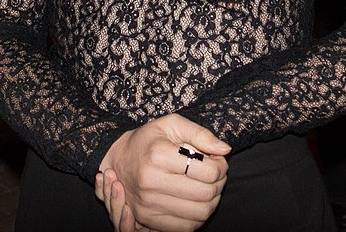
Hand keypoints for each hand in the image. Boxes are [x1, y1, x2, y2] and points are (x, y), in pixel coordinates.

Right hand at [96, 114, 229, 231]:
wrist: (120, 161)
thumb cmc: (149, 140)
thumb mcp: (172, 125)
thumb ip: (200, 134)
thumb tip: (225, 149)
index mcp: (158, 155)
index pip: (208, 172)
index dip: (220, 167)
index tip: (217, 162)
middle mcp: (150, 182)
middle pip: (206, 194)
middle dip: (219, 184)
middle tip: (215, 175)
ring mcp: (148, 204)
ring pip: (200, 213)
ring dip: (212, 201)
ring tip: (207, 187)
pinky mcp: (148, 218)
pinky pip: (186, 227)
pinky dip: (198, 216)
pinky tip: (195, 201)